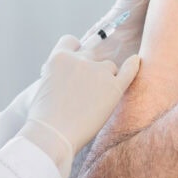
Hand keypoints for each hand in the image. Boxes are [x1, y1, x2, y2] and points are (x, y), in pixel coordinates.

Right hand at [20, 35, 139, 177]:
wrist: (53, 135)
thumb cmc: (44, 119)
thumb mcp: (43, 87)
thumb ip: (58, 76)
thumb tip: (71, 79)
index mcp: (59, 58)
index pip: (71, 41)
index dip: (75, 51)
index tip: (77, 62)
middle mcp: (80, 59)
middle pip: (92, 56)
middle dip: (89, 70)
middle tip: (85, 92)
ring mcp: (98, 72)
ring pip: (109, 67)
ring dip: (105, 79)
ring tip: (95, 103)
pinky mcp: (114, 87)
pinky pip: (128, 71)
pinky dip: (132, 65)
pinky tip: (135, 61)